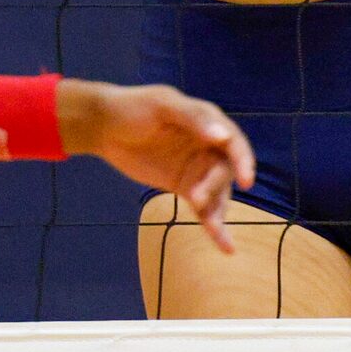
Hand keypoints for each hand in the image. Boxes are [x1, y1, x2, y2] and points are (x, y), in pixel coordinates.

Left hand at [56, 80, 253, 254]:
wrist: (105, 126)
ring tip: (215, 231)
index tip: (246, 181)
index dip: (243, 160)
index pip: (233, 143)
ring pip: (217, 193)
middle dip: (215, 187)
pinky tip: (224, 245)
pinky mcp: (184, 187)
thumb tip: (222, 137)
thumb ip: (193, 119)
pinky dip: (212, 225)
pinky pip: (203, 207)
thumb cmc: (134, 107)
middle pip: (224, 172)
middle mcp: (209, 146)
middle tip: (196, 199)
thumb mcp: (163, 106)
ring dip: (218, 211)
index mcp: (209, 122)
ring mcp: (197, 169)